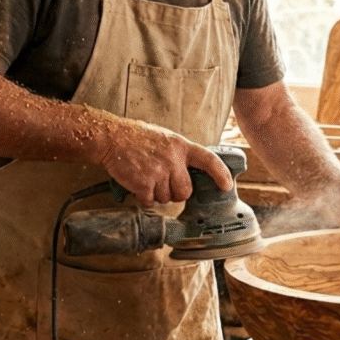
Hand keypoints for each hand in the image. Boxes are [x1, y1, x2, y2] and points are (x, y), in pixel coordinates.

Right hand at [98, 119, 231, 205]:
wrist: (112, 138)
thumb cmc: (137, 137)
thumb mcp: (165, 138)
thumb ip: (179, 154)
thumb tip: (190, 172)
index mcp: (180, 146)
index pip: (208, 160)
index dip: (221, 174)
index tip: (227, 186)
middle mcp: (173, 160)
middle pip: (185, 191)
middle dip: (176, 193)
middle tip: (163, 183)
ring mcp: (159, 172)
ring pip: (167, 198)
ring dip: (157, 194)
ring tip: (146, 177)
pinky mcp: (145, 184)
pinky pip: (150, 201)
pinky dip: (144, 197)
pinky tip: (137, 183)